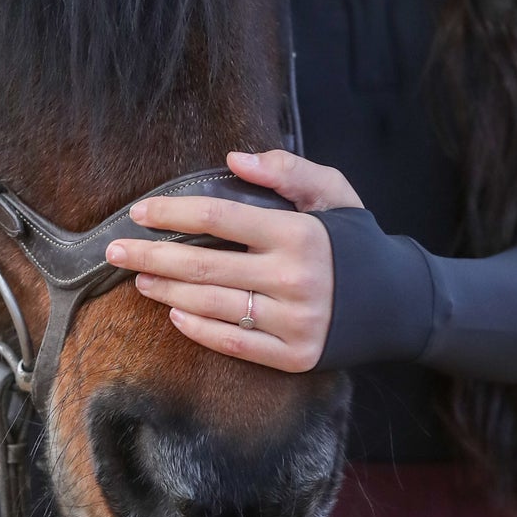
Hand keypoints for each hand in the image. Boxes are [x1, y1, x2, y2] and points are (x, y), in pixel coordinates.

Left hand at [104, 148, 362, 373]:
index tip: (139, 213)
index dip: (172, 214)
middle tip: (114, 251)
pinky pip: (233, 343)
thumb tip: (234, 160)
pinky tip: (174, 314)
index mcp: (300, 234)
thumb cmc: (357, 243)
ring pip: (211, 306)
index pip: (218, 219)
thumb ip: (287, 171)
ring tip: (140, 280)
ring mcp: (294, 322)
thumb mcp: (333, 193)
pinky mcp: (295, 357)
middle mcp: (295, 279)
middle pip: (201, 266)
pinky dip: (198, 328)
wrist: (403, 304)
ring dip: (166, 292)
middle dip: (149, 257)